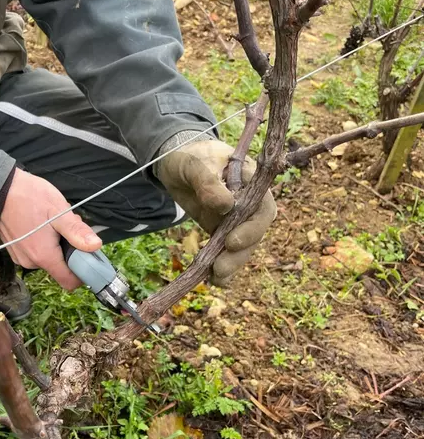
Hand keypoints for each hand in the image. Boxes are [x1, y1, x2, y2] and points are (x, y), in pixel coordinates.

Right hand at [0, 168, 102, 290]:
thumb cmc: (28, 196)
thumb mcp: (58, 211)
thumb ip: (77, 232)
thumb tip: (95, 246)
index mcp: (44, 256)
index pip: (69, 282)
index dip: (83, 272)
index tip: (88, 256)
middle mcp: (31, 262)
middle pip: (61, 268)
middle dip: (70, 251)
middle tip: (67, 227)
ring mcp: (21, 257)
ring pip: (50, 259)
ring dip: (56, 245)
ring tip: (51, 222)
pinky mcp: (16, 251)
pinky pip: (37, 253)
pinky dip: (44, 242)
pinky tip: (40, 224)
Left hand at [156, 138, 276, 285]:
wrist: (176, 164)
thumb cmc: (190, 157)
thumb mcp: (195, 165)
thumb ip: (208, 182)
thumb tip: (226, 205)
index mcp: (251, 182)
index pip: (263, 208)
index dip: (253, 227)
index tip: (233, 240)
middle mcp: (249, 203)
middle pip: (255, 233)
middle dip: (240, 253)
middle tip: (221, 267)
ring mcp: (236, 219)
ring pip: (242, 246)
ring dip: (232, 264)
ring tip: (216, 278)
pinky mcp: (222, 231)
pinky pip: (226, 251)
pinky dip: (222, 267)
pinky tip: (214, 281)